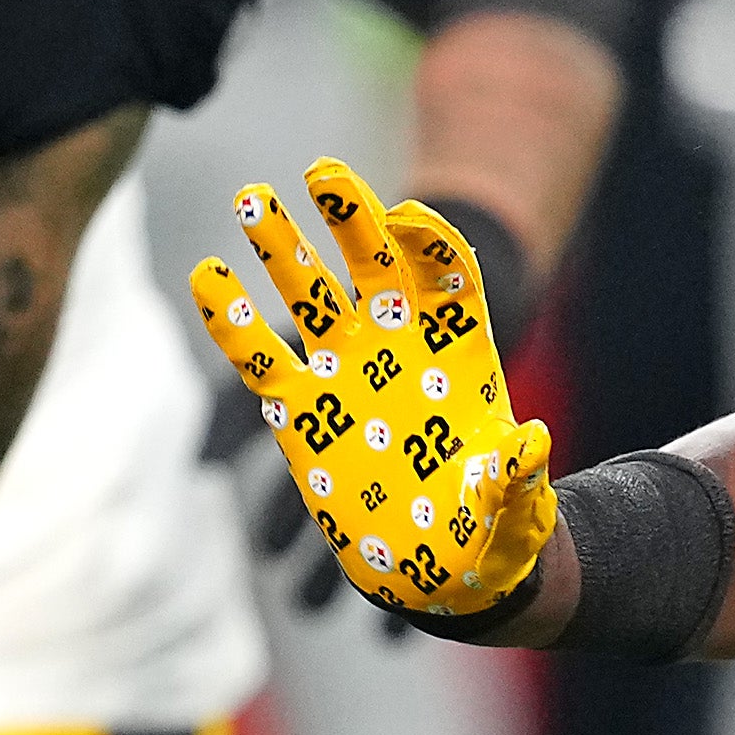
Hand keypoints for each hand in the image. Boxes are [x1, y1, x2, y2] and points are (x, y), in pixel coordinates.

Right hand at [190, 158, 556, 618]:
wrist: (439, 562)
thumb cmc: (491, 528)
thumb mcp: (514, 505)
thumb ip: (516, 475)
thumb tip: (528, 444)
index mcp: (461, 352)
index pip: (448, 274)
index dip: (430, 242)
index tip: (404, 219)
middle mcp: (399, 345)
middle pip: (375, 263)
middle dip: (350, 217)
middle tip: (322, 171)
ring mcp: (346, 370)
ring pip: (311, 294)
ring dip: (282, 247)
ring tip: (250, 198)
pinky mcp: (300, 408)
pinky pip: (259, 356)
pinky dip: (233, 320)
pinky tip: (206, 277)